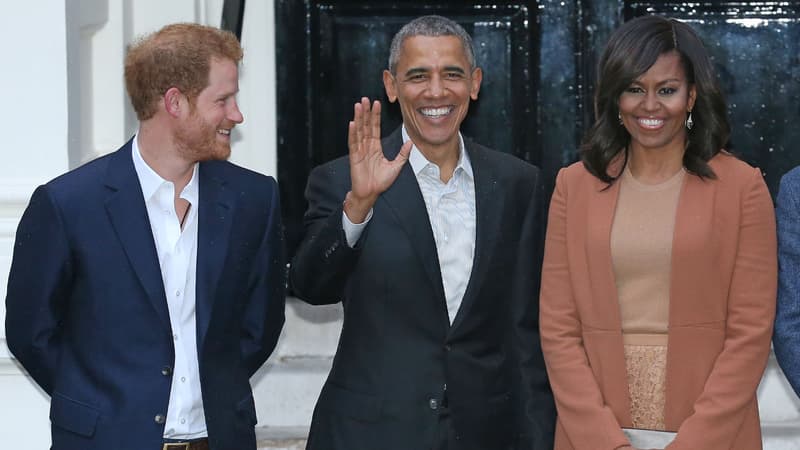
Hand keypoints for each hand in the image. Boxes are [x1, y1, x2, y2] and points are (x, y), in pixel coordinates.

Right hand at [344, 97, 411, 222]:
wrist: (370, 194)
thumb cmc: (380, 182)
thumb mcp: (396, 166)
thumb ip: (403, 154)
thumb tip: (410, 143)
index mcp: (375, 147)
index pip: (375, 127)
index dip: (376, 116)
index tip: (377, 104)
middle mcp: (366, 146)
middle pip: (366, 125)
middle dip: (366, 112)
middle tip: (365, 99)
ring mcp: (359, 150)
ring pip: (359, 131)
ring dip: (359, 118)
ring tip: (359, 105)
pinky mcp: (354, 157)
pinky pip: (353, 143)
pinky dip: (353, 133)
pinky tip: (353, 123)